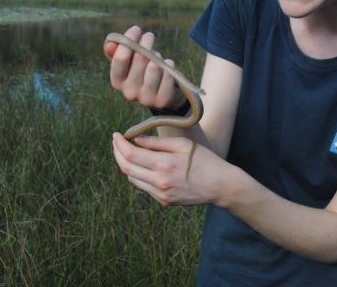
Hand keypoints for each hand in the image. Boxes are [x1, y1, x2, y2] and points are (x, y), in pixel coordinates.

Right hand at [104, 25, 185, 109]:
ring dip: (157, 56)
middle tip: (149, 36)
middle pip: (140, 58)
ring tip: (157, 56)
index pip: (120, 59)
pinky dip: (169, 65)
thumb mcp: (129, 62)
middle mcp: (129, 92)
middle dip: (146, 42)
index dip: (128, 40)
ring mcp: (146, 98)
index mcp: (117, 81)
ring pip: (154, 66)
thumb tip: (111, 44)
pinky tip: (167, 65)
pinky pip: (168, 75)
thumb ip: (118, 52)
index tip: (136, 29)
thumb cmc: (143, 71)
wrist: (162, 93)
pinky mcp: (162, 100)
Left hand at [112, 133, 227, 205]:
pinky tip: (141, 166)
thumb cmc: (205, 160)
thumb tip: (136, 140)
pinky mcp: (164, 201)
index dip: (119, 144)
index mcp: (164, 164)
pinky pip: (144, 187)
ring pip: (132, 179)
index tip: (116, 135)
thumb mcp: (183, 145)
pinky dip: (137, 175)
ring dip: (125, 165)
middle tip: (116, 142)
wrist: (221, 185)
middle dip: (117, 153)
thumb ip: (158, 142)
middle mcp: (159, 181)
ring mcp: (161, 194)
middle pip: (126, 168)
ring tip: (126, 152)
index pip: (131, 154)